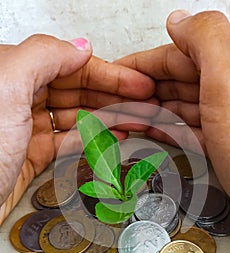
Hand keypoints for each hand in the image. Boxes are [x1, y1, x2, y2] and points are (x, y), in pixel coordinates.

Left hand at [0, 34, 154, 220]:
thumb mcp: (6, 85)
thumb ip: (44, 56)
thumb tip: (80, 48)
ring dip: (109, 119)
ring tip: (137, 121)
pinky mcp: (30, 156)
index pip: (71, 66)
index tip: (138, 84)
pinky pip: (68, 142)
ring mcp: (25, 129)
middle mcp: (18, 98)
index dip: (108, 74)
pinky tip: (112, 137)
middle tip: (144, 105)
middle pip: (77, 91)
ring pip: (76, 117)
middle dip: (115, 97)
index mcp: (11, 73)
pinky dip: (92, 139)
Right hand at [116, 10, 229, 242]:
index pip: (180, 55)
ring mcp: (226, 116)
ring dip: (150, 110)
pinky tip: (151, 128)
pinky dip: (167, 128)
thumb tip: (178, 20)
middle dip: (142, 90)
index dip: (144, 63)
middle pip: (177, 81)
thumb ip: (205, 38)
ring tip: (125, 115)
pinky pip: (188, 128)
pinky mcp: (222, 142)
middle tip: (115, 100)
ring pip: (180, 106)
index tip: (117, 72)